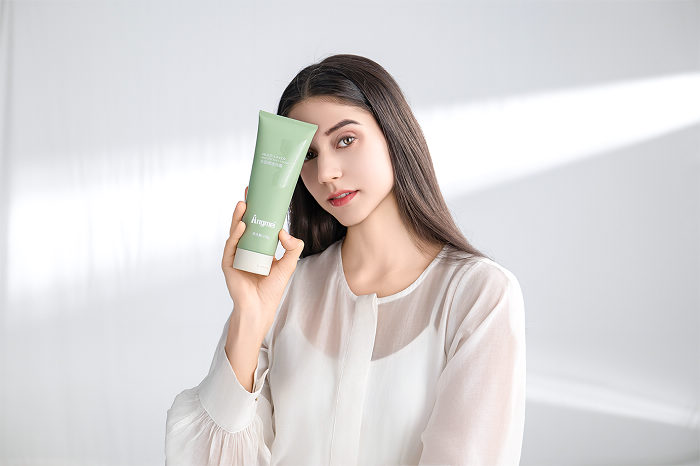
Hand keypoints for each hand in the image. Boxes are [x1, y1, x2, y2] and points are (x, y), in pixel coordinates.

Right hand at [221, 186, 303, 334]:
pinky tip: (241, 226)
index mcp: (259, 247)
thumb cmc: (272, 288)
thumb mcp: (288, 265)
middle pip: (245, 224)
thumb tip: (284, 231)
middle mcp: (246, 248)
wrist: (260, 308)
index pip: (258, 224)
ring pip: (236, 232)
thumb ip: (292, 248)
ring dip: (239, 217)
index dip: (259, 210)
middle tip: (249, 192)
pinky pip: (231, 246)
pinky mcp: (229, 263)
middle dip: (247, 207)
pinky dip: (236, 235)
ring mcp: (236, 255)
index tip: (261, 194)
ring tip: (244, 204)